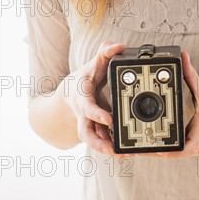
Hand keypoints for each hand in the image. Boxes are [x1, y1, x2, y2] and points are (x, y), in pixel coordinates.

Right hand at [64, 40, 126, 155]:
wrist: (70, 92)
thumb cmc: (84, 77)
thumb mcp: (93, 63)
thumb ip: (106, 52)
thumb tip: (120, 46)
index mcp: (82, 97)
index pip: (87, 108)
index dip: (96, 114)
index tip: (109, 119)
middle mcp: (83, 114)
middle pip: (86, 133)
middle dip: (99, 143)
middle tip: (113, 150)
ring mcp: (88, 124)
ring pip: (94, 141)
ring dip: (107, 149)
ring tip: (125, 154)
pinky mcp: (96, 129)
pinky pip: (102, 140)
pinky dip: (112, 145)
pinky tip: (127, 149)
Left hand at [146, 51, 198, 158]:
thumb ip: (191, 74)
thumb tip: (183, 57)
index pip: (188, 145)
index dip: (173, 148)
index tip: (159, 144)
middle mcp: (198, 143)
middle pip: (174, 152)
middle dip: (155, 149)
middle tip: (138, 144)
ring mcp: (195, 149)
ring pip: (173, 154)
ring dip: (157, 151)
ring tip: (138, 146)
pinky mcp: (193, 149)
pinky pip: (176, 151)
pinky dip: (164, 148)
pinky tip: (151, 144)